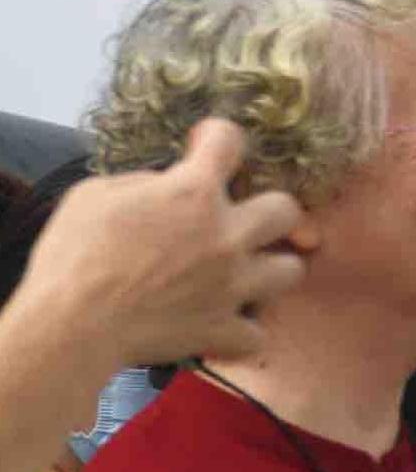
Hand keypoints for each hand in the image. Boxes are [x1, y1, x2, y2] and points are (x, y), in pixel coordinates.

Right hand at [27, 121, 305, 366]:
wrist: (69, 325)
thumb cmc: (71, 256)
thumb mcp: (93, 195)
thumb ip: (142, 182)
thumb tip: (165, 186)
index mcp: (192, 192)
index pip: (228, 140)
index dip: (216, 137)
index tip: (204, 145)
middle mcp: (226, 234)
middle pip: (286, 210)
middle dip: (267, 211)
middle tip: (239, 221)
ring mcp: (232, 284)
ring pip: (291, 270)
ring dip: (269, 270)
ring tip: (242, 274)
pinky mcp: (222, 328)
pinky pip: (257, 334)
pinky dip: (241, 332)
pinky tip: (222, 326)